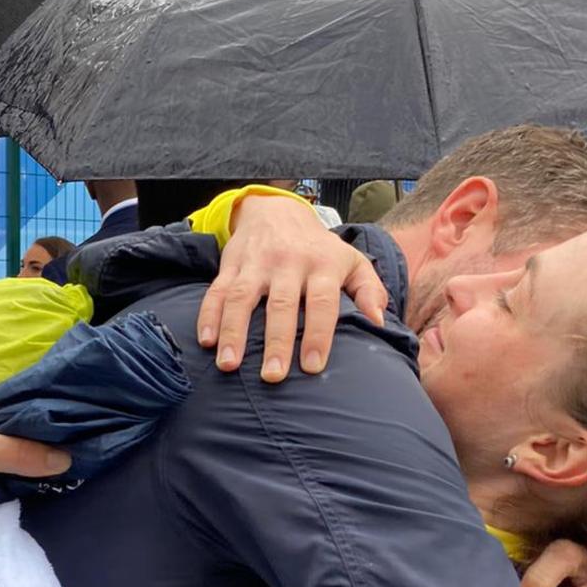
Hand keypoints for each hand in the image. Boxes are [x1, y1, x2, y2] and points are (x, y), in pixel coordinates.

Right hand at [196, 194, 387, 382]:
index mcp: (321, 265)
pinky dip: (208, 315)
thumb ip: (370, 290)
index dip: (318, 334)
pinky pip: (216, 291)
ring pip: (242, 298)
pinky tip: (206, 341)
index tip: (313, 367)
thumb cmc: (320, 249)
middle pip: (280, 305)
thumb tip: (379, 323)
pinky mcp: (231, 265)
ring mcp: (256, 264)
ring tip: (228, 365)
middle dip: (276, 341)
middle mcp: (288, 263)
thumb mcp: (352, 261)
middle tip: (273, 376)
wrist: (277, 210)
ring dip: (233, 332)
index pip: (321, 302)